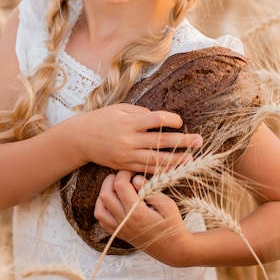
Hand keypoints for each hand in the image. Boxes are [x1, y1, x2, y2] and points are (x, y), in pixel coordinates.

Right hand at [74, 103, 201, 173]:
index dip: (171, 120)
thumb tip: (159, 119)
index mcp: (129, 122)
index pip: (156, 120)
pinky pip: (145, 170)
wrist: (80, 139)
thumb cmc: (101, 119)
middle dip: (182, 141)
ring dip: (175, 160)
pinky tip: (173, 170)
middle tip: (199, 140)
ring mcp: (126, 155)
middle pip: (160, 141)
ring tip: (191, 159)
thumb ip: (140, 113)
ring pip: (155, 160)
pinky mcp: (124, 166)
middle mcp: (129, 140)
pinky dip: (160, 170)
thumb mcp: (119, 110)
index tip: (180, 121)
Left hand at [94, 170, 192, 265]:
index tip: (132, 172)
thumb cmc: (173, 225)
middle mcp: (125, 221)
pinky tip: (114, 202)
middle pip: (105, 195)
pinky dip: (103, 208)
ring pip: (99, 208)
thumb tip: (135, 179)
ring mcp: (120, 229)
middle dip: (111, 180)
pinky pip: (102, 220)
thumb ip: (150, 190)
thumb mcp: (168, 204)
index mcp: (137, 212)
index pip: (120, 185)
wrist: (173, 250)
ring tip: (117, 188)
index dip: (124, 173)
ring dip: (105, 194)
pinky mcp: (118, 234)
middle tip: (123, 177)